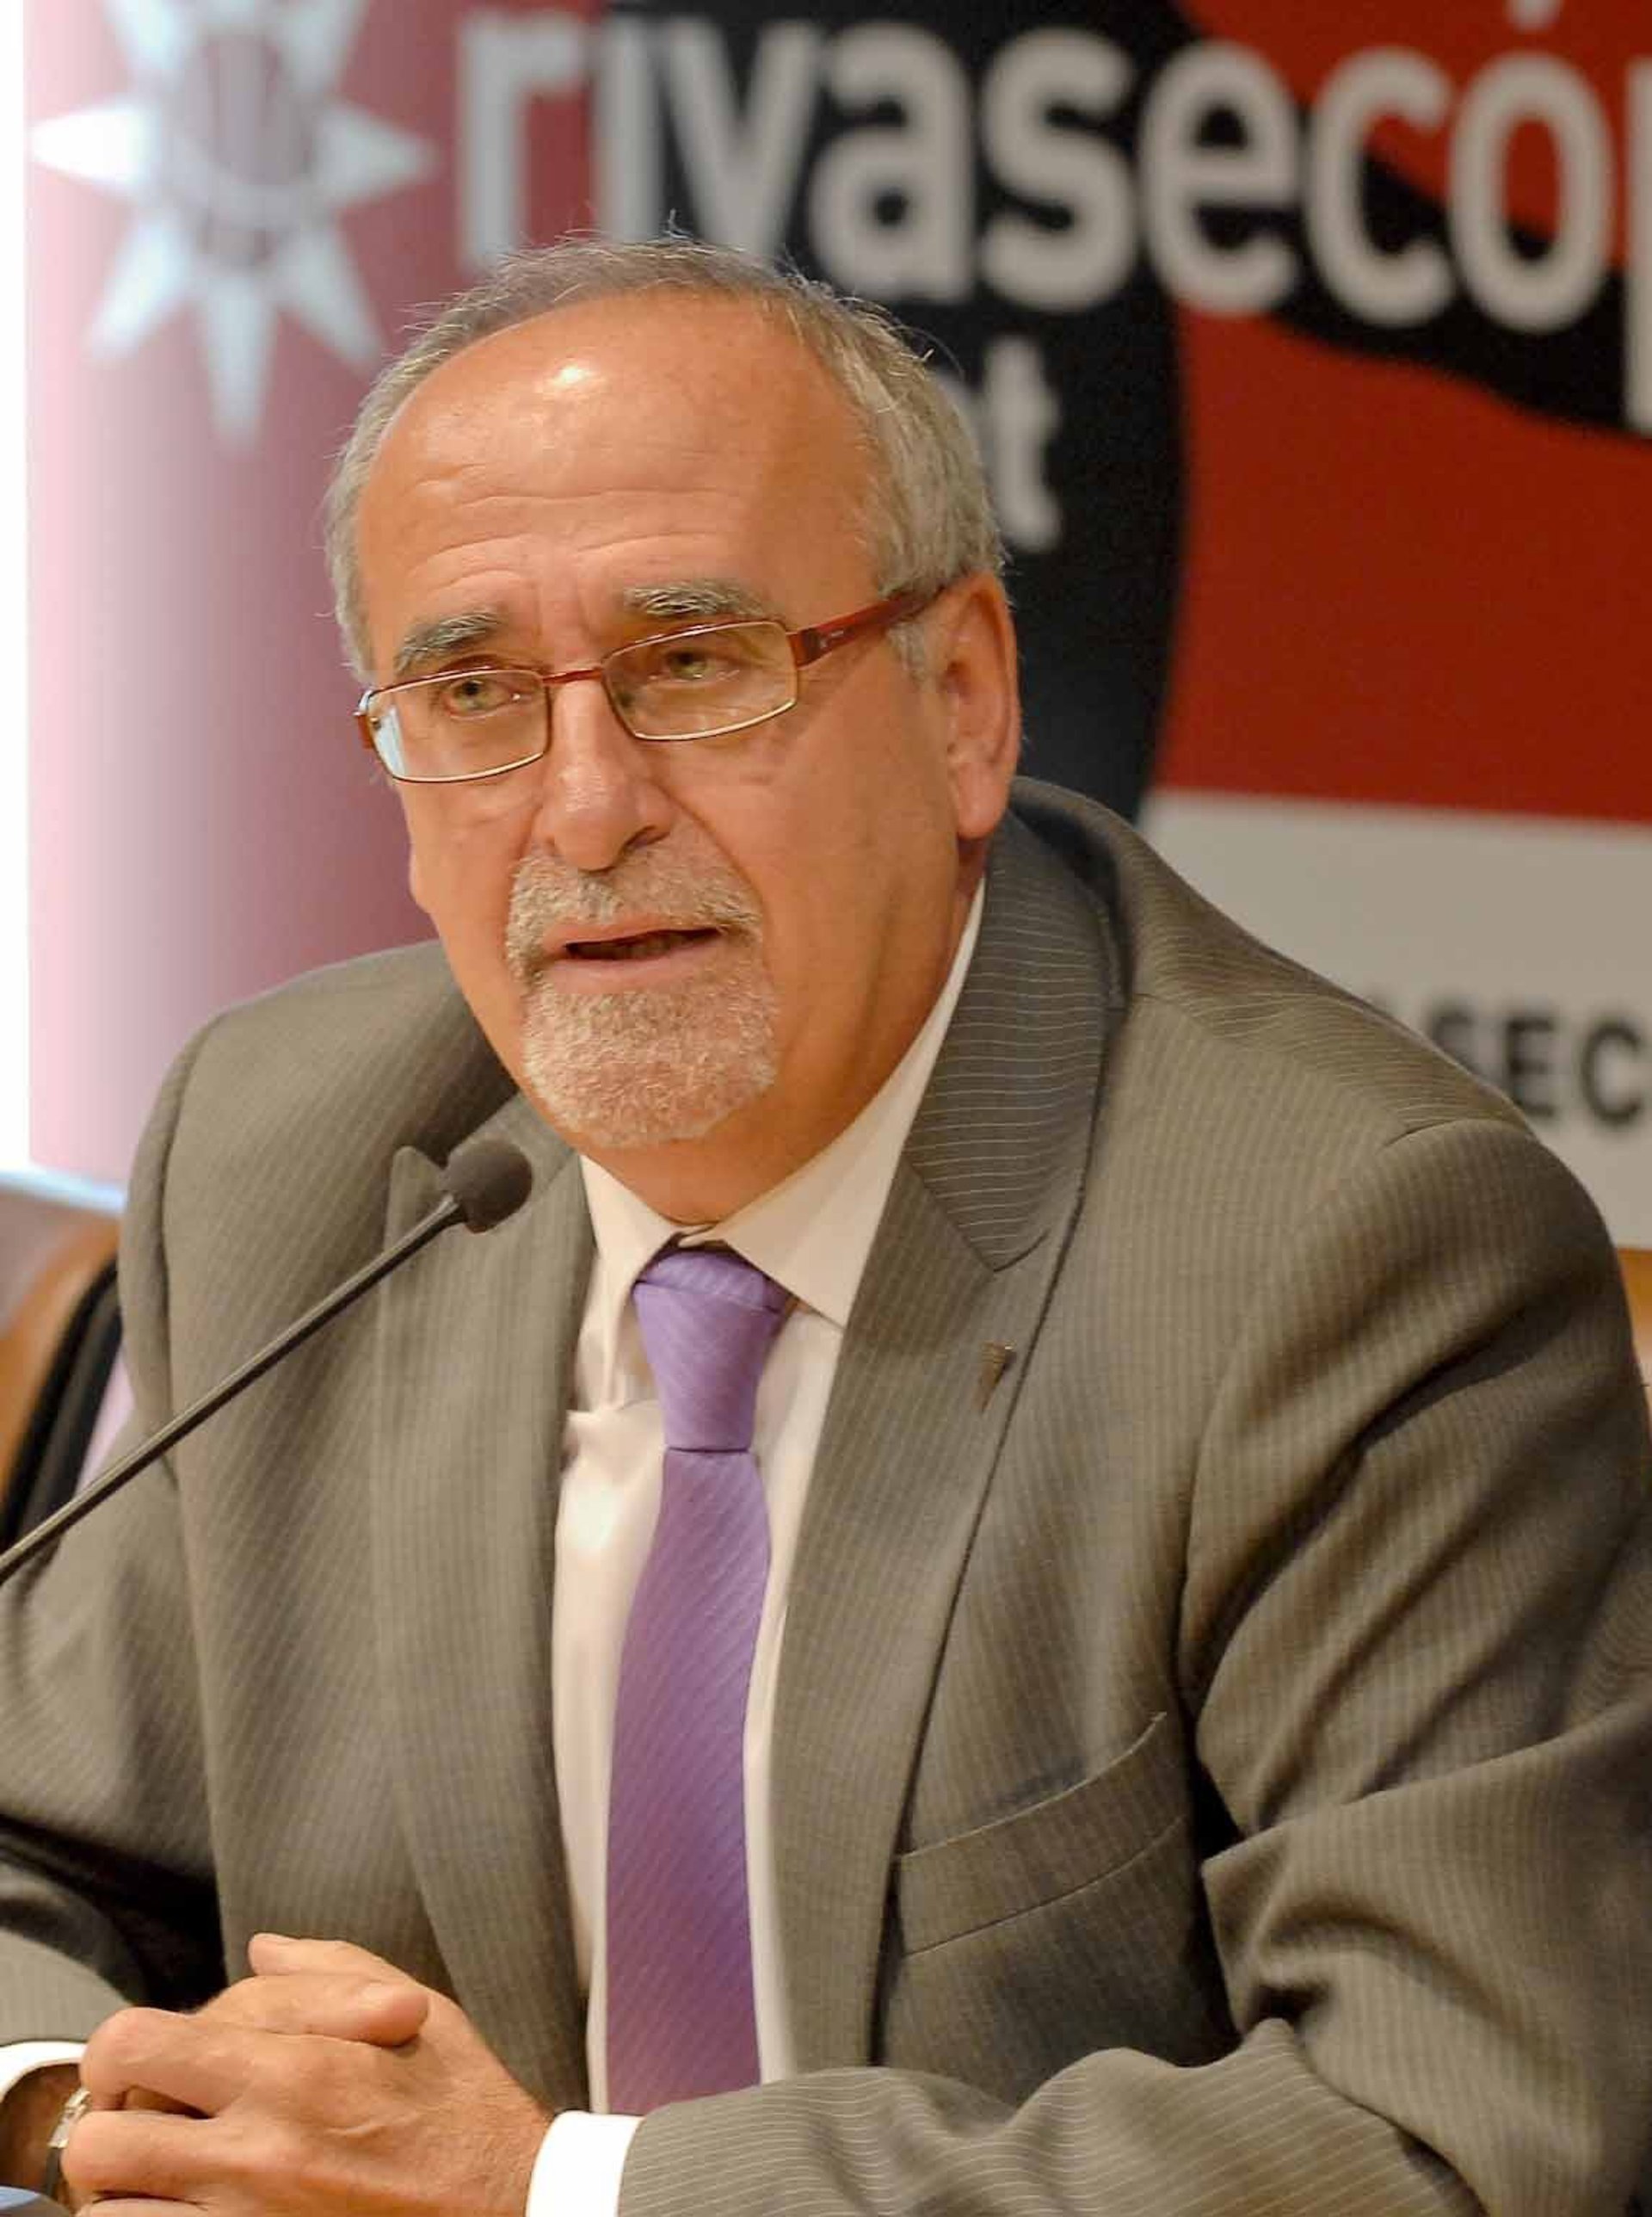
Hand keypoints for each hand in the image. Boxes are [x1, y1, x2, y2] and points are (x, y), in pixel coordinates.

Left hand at [64, 1935, 549, 2214]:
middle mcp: (257, 2151)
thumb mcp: (418, 2010)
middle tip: (149, 2121)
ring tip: (165, 2178)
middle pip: (102, 2136)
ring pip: (112, 2210)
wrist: (511, 2207)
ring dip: (128, 2191)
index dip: (125, 2050)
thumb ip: (329, 1971)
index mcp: (293, 2069)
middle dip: (114, 2123)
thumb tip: (262, 1947)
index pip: (138, 2044)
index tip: (150, 2063)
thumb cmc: (467, 2111)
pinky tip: (190, 2212)